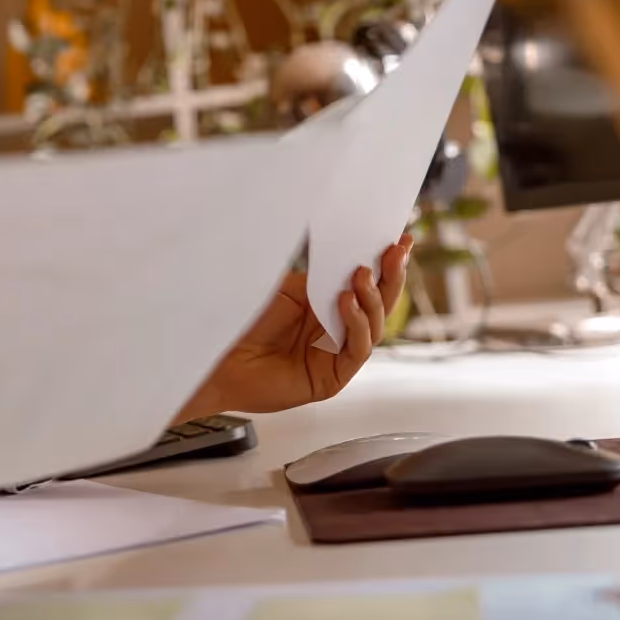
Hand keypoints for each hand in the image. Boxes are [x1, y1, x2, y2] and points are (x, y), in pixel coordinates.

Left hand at [176, 233, 411, 420]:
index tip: (400, 241)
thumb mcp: (288, 290)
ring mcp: (336, 356)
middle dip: (390, 276)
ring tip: (361, 276)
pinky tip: (345, 302)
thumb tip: (351, 253)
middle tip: (395, 252)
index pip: (366, 285)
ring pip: (374, 326)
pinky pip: (357, 350)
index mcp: (327, 307)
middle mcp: (336, 332)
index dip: (386, 265)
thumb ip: (321, 277)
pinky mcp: (332, 379)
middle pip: (378, 305)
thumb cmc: (245, 325)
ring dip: (371, 298)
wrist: (219, 360)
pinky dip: (356, 324)